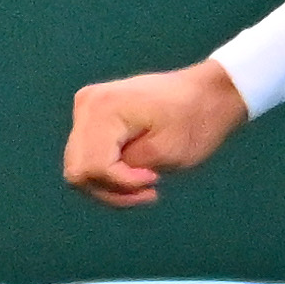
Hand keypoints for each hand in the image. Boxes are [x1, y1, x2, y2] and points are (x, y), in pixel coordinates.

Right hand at [62, 61, 248, 208]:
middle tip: (148, 190)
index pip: (94, 167)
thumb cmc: (194, 120)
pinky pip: (87, 158)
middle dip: (112, 189)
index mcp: (103, 108)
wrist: (206, 93)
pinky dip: (108, 174)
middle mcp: (86, 105)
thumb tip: (102, 177)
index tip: (155, 180)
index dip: (122, 183)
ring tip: (144, 185)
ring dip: (109, 185)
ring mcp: (85, 109)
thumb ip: (128, 169)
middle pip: (79, 170)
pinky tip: (135, 173)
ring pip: (79, 168)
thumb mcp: (167, 152)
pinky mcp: (90, 117)